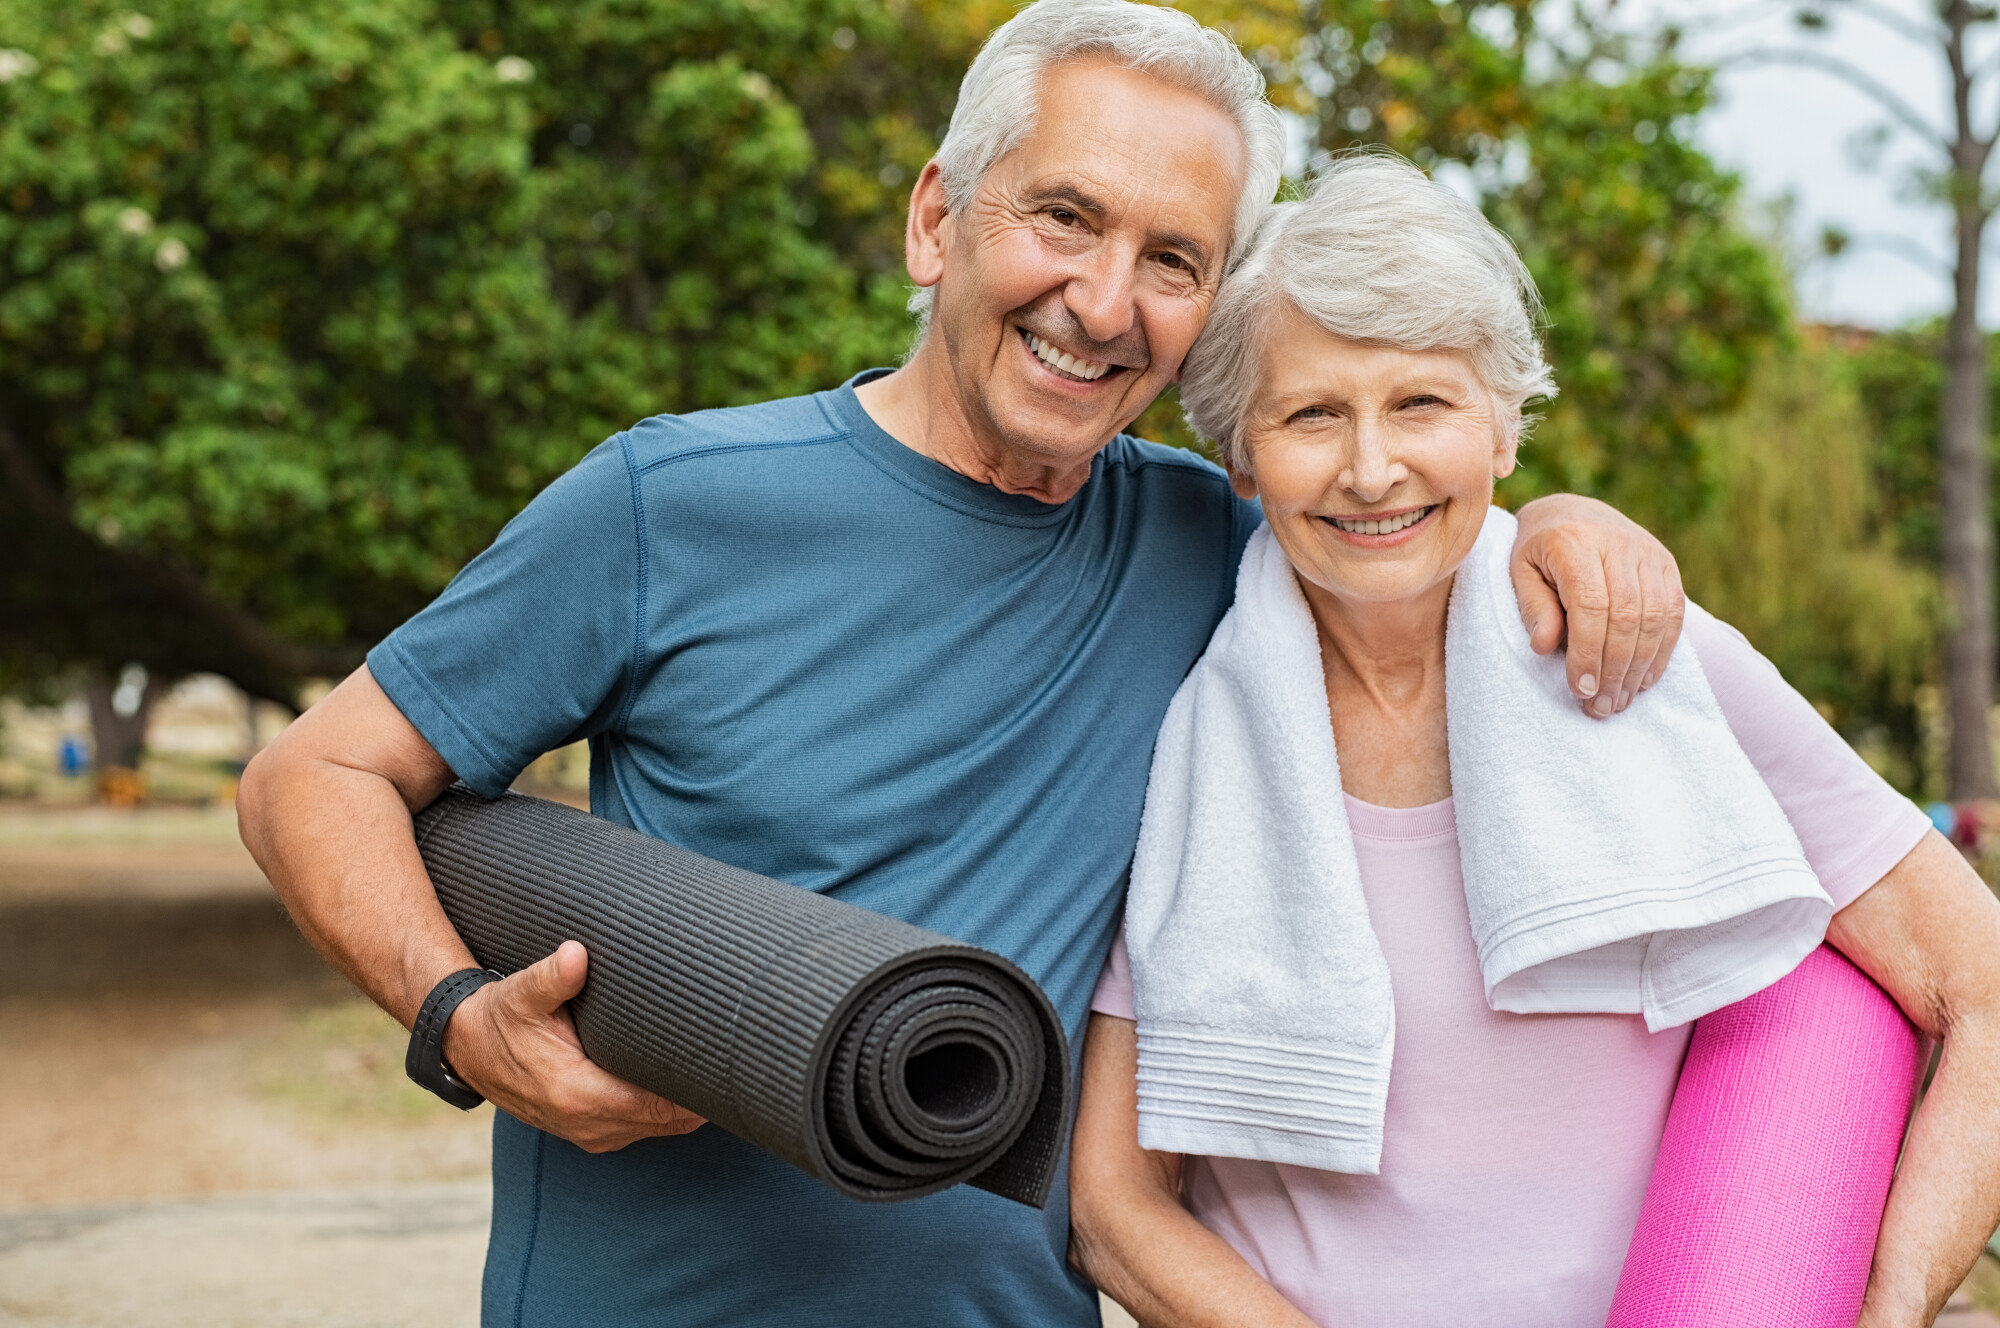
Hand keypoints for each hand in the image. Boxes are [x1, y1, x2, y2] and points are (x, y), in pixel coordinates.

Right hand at [439, 940, 706, 1152]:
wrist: (468, 1049)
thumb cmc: (501, 1018)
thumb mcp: (521, 993)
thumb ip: (552, 977)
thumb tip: (575, 954)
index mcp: (577, 1094)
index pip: (656, 1105)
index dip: (693, 1090)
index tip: (725, 1064)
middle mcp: (587, 1124)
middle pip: (668, 1121)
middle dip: (701, 1096)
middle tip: (737, 1059)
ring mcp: (590, 1133)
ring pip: (660, 1129)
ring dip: (687, 1106)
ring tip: (721, 1069)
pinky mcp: (590, 1131)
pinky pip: (644, 1128)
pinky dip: (667, 1112)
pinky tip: (687, 1083)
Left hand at [1509, 494, 1684, 717]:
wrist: (1570, 512)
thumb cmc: (1537, 551)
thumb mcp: (1519, 573)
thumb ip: (1533, 607)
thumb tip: (1544, 647)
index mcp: (1574, 542)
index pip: (1590, 605)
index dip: (1588, 652)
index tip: (1580, 690)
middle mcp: (1617, 543)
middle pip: (1626, 616)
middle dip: (1614, 669)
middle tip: (1600, 708)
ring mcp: (1648, 552)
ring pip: (1655, 618)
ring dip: (1638, 668)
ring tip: (1618, 701)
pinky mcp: (1666, 563)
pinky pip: (1673, 613)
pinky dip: (1661, 652)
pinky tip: (1642, 680)